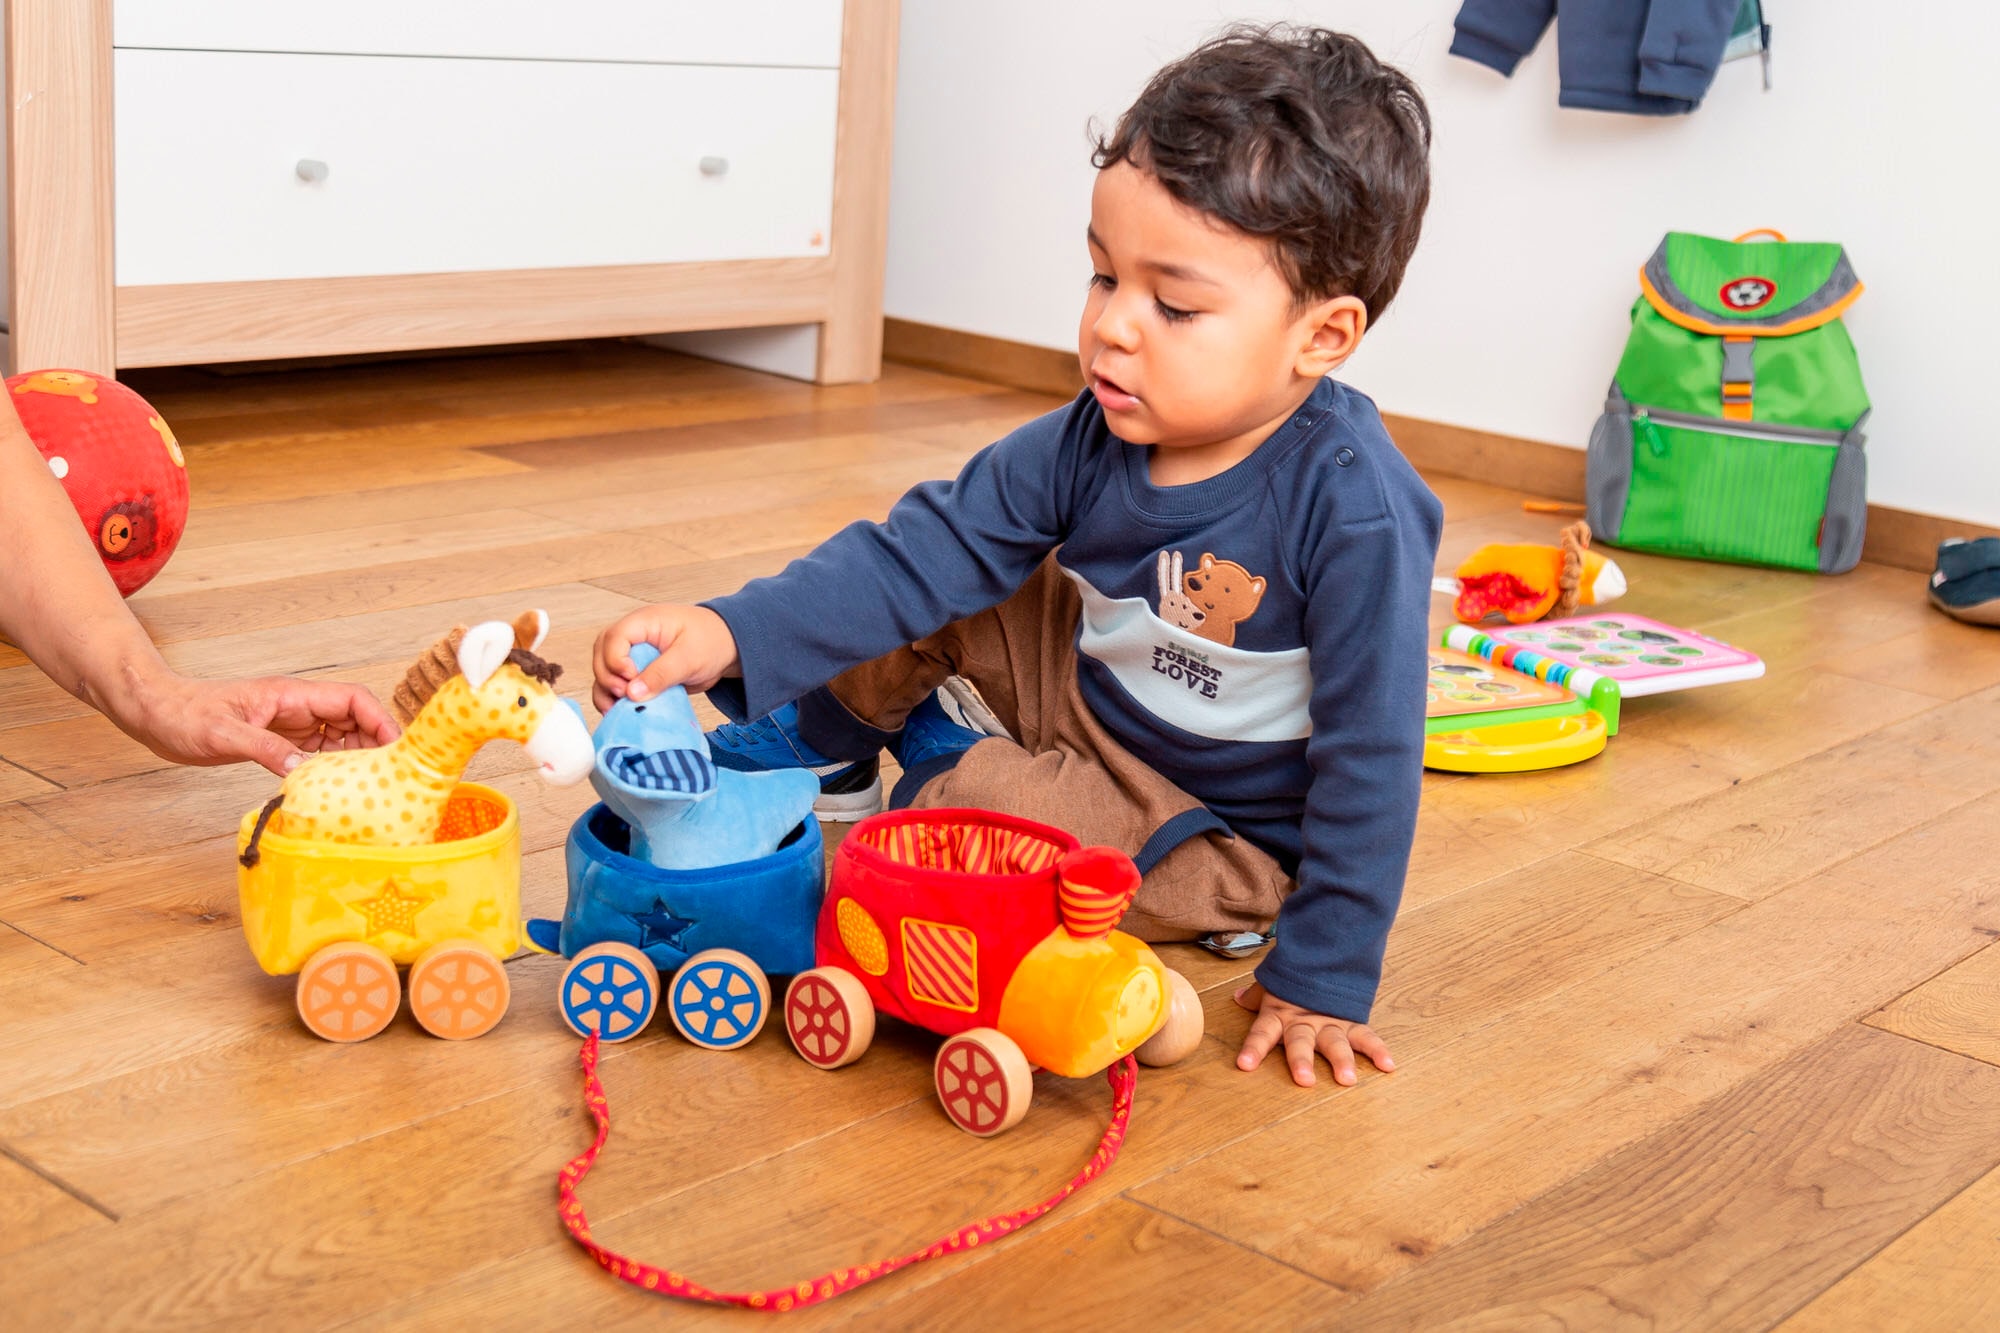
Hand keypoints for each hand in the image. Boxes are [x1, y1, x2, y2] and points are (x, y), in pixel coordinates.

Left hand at [127, 673, 399, 775]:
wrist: (155, 712)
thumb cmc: (183, 714)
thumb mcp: (222, 734)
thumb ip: (264, 749)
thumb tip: (302, 771)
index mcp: (291, 695)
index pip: (352, 700)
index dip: (380, 720)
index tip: (395, 749)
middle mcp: (298, 707)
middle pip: (355, 719)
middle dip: (374, 744)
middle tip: (386, 778)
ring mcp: (290, 724)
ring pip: (341, 737)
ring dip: (355, 759)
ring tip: (364, 787)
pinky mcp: (279, 740)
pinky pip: (318, 752)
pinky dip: (331, 768)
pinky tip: (332, 788)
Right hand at [592, 603, 739, 712]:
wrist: (728, 648)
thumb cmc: (711, 641)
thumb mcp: (689, 657)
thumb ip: (661, 674)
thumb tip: (632, 693)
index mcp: (643, 623)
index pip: (613, 638)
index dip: (615, 660)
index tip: (630, 678)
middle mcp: (633, 637)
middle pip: (602, 655)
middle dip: (608, 677)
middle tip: (625, 696)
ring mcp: (633, 655)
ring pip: (604, 671)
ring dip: (606, 691)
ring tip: (616, 709)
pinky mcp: (638, 673)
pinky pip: (616, 684)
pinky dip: (614, 698)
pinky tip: (619, 712)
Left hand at [1233, 982, 1394, 1088]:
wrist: (1328, 953)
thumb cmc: (1297, 976)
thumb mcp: (1274, 983)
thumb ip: (1257, 995)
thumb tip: (1238, 998)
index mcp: (1280, 1013)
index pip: (1263, 1032)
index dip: (1254, 1048)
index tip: (1245, 1065)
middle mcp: (1304, 1021)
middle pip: (1301, 1042)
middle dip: (1302, 1061)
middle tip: (1304, 1080)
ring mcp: (1329, 1022)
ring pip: (1335, 1043)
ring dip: (1342, 1061)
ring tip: (1347, 1078)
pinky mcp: (1352, 1021)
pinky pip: (1367, 1036)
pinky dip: (1378, 1050)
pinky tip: (1387, 1065)